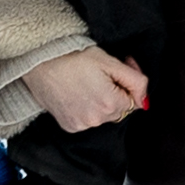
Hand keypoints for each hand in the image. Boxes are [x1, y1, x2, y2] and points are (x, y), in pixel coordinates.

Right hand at [29, 48, 147, 132]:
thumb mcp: (110, 62)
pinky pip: (87, 120)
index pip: (133, 100)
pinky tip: (75, 94)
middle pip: (118, 110)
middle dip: (113, 94)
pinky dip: (85, 109)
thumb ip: (135, 81)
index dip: (125, 83)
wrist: (39, 62)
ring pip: (103, 116)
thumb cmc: (72, 57)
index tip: (112, 71)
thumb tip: (145, 101)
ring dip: (99, 103)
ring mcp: (81, 125)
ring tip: (84, 84)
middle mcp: (97, 120)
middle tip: (97, 75)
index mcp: (110, 104)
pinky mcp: (69, 126)